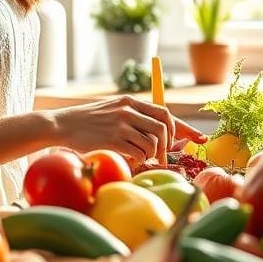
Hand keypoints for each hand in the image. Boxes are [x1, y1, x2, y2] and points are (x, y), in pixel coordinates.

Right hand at [51, 96, 206, 163]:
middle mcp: (128, 110)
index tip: (200, 138)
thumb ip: (134, 118)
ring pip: (152, 142)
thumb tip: (161, 136)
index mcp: (131, 102)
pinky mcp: (113, 138)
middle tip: (160, 158)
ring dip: (151, 155)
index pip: (166, 113)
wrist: (62, 124)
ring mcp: (121, 124)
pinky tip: (128, 158)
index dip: (186, 128)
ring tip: (139, 157)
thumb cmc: (87, 122)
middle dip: (167, 146)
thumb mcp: (113, 111)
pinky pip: (138, 152)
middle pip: (164, 127)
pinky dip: (139, 159)